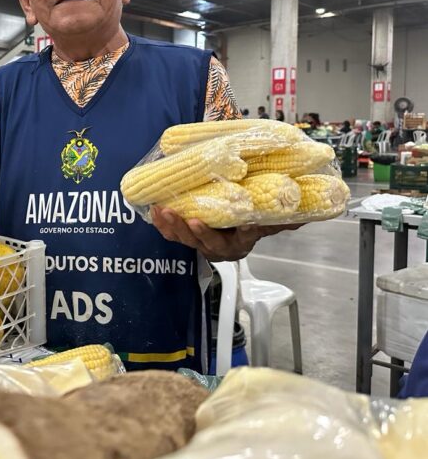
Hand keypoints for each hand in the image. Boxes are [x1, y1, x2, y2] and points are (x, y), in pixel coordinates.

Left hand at [151, 207, 302, 261]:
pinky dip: (161, 224)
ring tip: (165, 211)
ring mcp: (200, 242)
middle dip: (197, 232)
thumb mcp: (267, 221)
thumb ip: (281, 219)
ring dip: (174, 226)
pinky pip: (171, 233)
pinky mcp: (184, 235)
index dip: (235, 232)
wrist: (230, 222)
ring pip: (186, 239)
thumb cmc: (248, 220)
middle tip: (191, 220)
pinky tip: (155, 211)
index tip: (227, 222)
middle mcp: (220, 247)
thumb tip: (303, 216)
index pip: (242, 237)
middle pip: (207, 243)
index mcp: (241, 242)